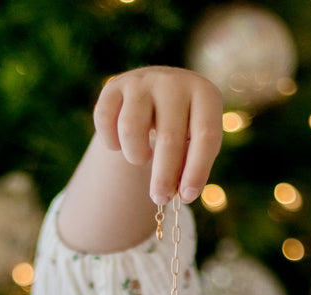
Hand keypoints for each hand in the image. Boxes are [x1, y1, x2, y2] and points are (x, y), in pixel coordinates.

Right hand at [93, 66, 223, 205]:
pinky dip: (111, 142)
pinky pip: (104, 121)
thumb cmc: (184, 127)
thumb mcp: (196, 141)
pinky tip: (120, 145)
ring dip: (135, 155)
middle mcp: (174, 82)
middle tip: (160, 198)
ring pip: (131, 129)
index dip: (197, 170)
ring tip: (142, 159)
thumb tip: (182, 193)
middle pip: (169, 138)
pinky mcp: (114, 86)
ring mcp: (142, 81)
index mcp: (204, 93)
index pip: (206, 135)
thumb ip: (193, 165)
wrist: (158, 93)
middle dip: (163, 177)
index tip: (187, 197)